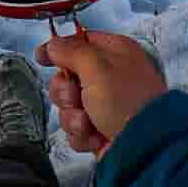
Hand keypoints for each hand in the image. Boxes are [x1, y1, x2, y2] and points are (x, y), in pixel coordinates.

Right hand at [36, 30, 167, 153]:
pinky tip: (95, 135)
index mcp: (114, 53)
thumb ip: (72, 51)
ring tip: (90, 121)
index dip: (59, 49)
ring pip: (67, 106)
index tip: (43, 57)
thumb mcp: (98, 68)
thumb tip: (54, 44)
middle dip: (65, 92)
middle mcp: (109, 76)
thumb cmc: (130, 102)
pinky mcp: (99, 128)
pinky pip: (74, 128)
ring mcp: (104, 104)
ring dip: (73, 116)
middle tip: (77, 97)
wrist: (144, 145)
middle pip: (67, 77)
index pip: (79, 42)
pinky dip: (81, 134)